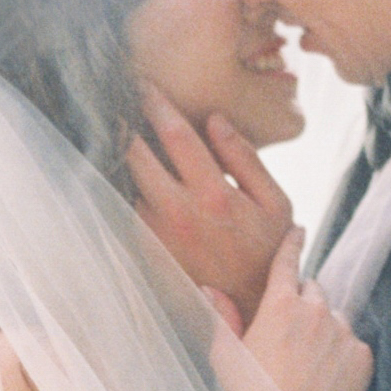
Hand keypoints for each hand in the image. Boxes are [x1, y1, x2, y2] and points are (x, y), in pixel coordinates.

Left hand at [129, 94, 295, 324]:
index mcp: (214, 194)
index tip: (143, 84)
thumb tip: (215, 120)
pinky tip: (121, 172)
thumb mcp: (275, 202)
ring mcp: (158, 234)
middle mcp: (179, 213)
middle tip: (116, 101)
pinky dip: (120, 187)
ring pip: (125, 182)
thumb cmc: (266, 249)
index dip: (155, 104)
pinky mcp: (147, 250)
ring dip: (119, 156)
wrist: (249, 306)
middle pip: (135, 155)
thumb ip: (246, 159)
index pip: (175, 136)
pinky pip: (124, 209)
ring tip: (115, 132)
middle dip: (124, 124)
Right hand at [210, 229, 372, 390]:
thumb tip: (210, 289)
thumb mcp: (226, 355)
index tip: (299, 230)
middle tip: (292, 333)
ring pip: (336, 319)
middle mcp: (315, 311)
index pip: (288, 262)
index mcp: (279, 305)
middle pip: (314, 289)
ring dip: (325, 330)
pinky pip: (354, 346)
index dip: (293, 243)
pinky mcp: (361, 357)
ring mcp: (342, 333)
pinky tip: (324, 379)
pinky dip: (343, 356)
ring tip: (307, 364)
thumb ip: (222, 316)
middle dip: (304, 301)